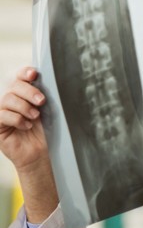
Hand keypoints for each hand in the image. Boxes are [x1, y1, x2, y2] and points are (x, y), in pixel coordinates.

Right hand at [0, 67, 57, 222]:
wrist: (41, 155)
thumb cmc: (47, 132)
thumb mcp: (49, 112)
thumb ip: (46, 97)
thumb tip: (52, 82)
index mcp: (24, 94)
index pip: (19, 76)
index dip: (25, 72)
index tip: (34, 74)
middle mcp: (11, 101)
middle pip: (13, 86)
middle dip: (28, 91)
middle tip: (42, 101)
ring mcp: (2, 113)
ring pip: (7, 99)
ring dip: (24, 106)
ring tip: (35, 116)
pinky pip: (2, 115)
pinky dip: (16, 119)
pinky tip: (27, 126)